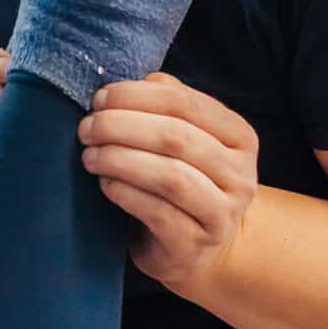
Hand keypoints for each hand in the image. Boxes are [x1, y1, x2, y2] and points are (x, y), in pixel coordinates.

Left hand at [80, 72, 259, 293]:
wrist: (197, 248)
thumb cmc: (183, 180)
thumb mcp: (185, 138)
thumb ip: (169, 105)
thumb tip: (141, 80)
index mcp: (240, 137)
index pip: (186, 103)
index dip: (136, 96)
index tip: (99, 99)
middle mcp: (240, 175)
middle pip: (176, 138)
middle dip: (121, 127)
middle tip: (87, 128)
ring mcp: (222, 214)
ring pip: (170, 176)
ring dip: (120, 160)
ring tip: (90, 156)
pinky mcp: (195, 246)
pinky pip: (157, 213)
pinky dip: (124, 192)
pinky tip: (105, 183)